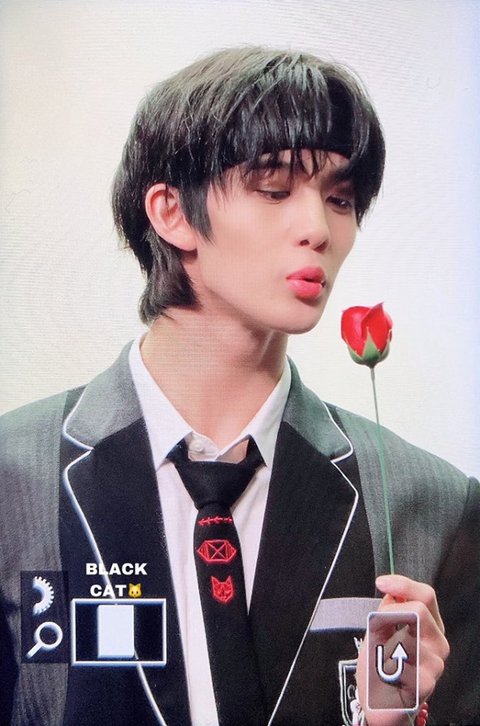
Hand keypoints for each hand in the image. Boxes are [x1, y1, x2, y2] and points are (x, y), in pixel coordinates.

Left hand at [356, 574, 449, 725]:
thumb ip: (389, 609)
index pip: (426, 596)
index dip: (403, 585)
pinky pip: (399, 660)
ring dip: (385, 644)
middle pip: (418, 610)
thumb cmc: (382, 665)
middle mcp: (438, 643)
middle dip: (389, 616)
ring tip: (383, 658)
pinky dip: (385, 663)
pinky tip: (387, 673)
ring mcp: (435, 663)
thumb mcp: (382, 630)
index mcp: (430, 626)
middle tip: (377, 629)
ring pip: (406, 635)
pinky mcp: (426, 682)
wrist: (380, 701)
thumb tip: (391, 590)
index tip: (382, 583)